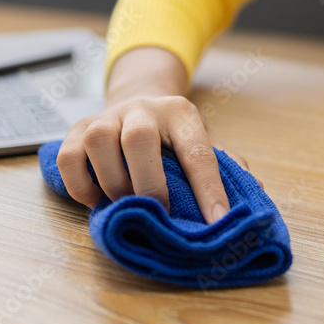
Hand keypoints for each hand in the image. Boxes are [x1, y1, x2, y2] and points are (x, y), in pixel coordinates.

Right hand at [55, 47, 247, 222]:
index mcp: (181, 113)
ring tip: (127, 204)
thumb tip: (254, 192)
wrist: (137, 101)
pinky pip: (69, 158)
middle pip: (138, 139)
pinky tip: (97, 199)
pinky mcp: (76, 129)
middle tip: (157, 211)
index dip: (209, 190)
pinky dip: (80, 185)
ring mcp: (106, 116)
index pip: (198, 152)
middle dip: (148, 184)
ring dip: (112, 183)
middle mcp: (142, 109)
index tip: (219, 222)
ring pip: (99, 143)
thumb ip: (226, 166)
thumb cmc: (174, 136)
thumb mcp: (205, 142)